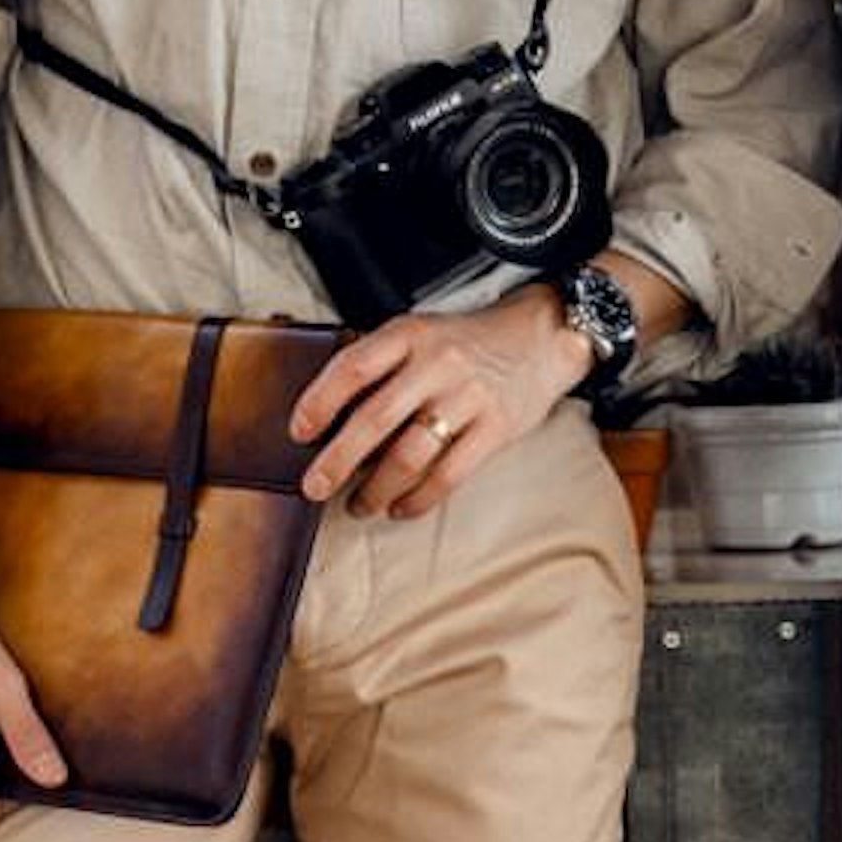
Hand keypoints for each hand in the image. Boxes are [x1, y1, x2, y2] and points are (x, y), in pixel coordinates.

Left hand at [289, 289, 592, 519]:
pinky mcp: (495, 429)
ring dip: (377, 489)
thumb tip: (332, 418)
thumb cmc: (468, 343)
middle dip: (338, 460)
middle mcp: (437, 363)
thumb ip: (383, 365)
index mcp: (410, 334)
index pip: (354, 367)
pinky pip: (448, 475)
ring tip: (358, 506)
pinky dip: (418, 499)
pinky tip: (400, 508)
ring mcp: (468, 397)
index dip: (320, 401)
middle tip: (314, 487)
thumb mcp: (421, 333)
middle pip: (376, 418)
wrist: (541, 338)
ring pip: (410, 455)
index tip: (300, 432)